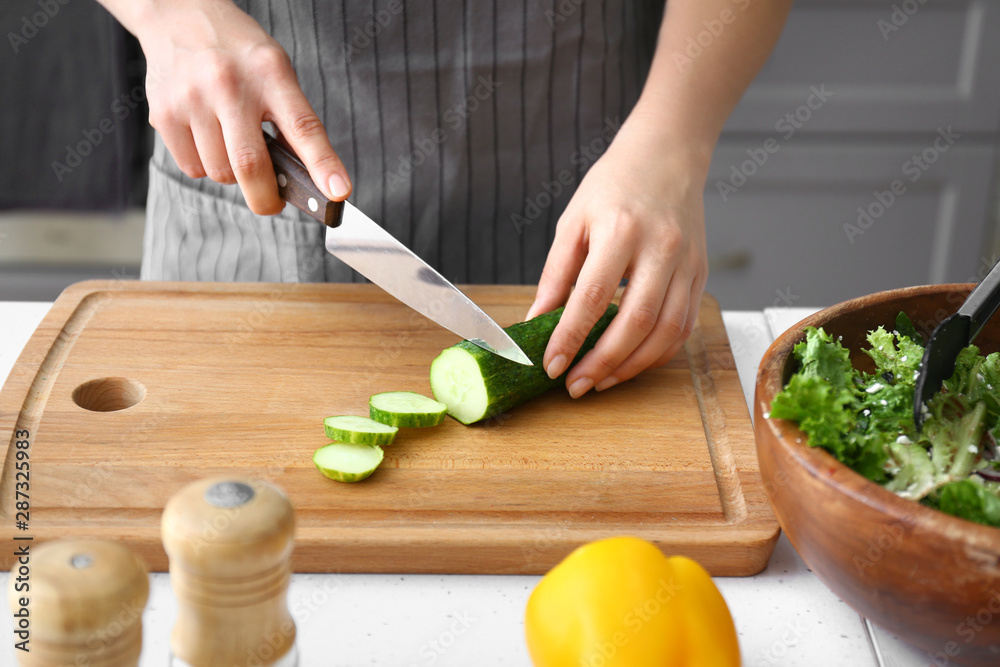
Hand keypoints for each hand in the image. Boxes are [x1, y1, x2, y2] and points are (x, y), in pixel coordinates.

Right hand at [133, 0, 350, 213]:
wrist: (179, 16)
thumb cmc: (239, 55)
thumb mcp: (276, 72)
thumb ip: (290, 121)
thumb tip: (303, 180)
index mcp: (270, 72)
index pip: (303, 127)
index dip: (323, 164)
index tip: (338, 192)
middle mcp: (229, 84)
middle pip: (251, 165)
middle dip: (266, 198)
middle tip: (273, 202)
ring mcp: (192, 98)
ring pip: (220, 173)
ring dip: (233, 174)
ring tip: (232, 142)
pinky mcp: (163, 113)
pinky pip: (192, 168)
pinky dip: (205, 166)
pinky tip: (206, 136)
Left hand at [527, 119, 708, 397]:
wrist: (666, 157)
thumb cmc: (613, 187)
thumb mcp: (573, 222)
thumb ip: (555, 275)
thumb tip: (537, 322)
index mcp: (621, 229)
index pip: (592, 296)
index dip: (570, 337)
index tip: (551, 365)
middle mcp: (660, 248)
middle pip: (636, 321)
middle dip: (603, 363)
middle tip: (575, 385)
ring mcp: (687, 263)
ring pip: (666, 331)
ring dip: (631, 366)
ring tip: (600, 381)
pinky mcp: (701, 274)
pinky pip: (683, 326)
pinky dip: (657, 353)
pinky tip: (630, 363)